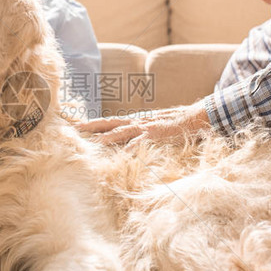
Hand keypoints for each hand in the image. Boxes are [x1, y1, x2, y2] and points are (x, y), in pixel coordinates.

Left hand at [77, 102, 210, 146]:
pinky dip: (134, 146)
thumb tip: (129, 146)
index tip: (77, 126)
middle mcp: (138, 122)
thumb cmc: (176, 125)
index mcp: (135, 122)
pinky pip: (143, 140)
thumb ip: (141, 136)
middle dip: (91, 125)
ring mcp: (147, 127)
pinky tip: (126, 153)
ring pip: (122, 130)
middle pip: (110, 123)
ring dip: (107, 136)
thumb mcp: (155, 130)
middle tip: (74, 129)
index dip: (94, 124)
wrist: (196, 117)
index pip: (110, 122)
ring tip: (93, 141)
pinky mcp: (157, 133)